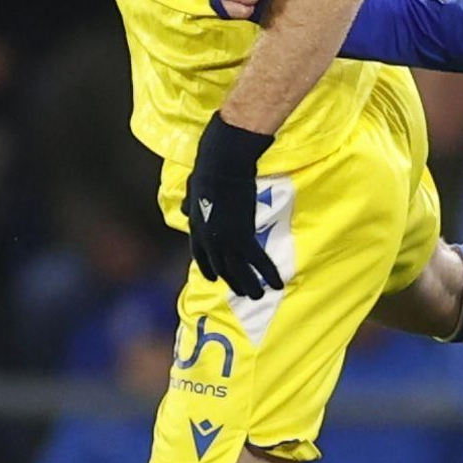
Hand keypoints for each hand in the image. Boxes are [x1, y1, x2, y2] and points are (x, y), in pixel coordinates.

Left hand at [182, 112, 281, 296]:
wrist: (222, 166)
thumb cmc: (209, 170)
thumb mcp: (193, 190)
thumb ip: (191, 204)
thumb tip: (185, 210)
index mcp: (197, 228)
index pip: (200, 255)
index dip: (208, 268)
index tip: (214, 278)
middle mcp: (209, 239)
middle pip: (221, 268)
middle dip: (233, 282)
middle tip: (244, 292)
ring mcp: (225, 241)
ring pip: (238, 271)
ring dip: (250, 286)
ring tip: (259, 296)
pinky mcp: (243, 237)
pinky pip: (258, 261)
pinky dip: (268, 274)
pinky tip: (278, 283)